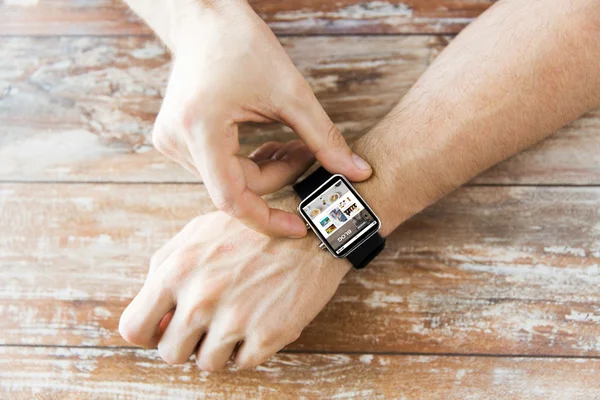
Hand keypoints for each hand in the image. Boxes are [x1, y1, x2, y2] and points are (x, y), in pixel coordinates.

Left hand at [118, 196, 351, 370]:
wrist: (311, 229)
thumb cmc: (251, 231)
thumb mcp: (198, 233)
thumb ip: (165, 269)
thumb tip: (155, 314)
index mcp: (177, 271)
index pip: (134, 328)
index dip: (148, 334)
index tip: (164, 331)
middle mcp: (201, 298)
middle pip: (170, 353)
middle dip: (186, 343)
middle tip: (207, 325)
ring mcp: (235, 319)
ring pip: (207, 363)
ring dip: (219, 347)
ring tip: (237, 319)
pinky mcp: (268, 334)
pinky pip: (243, 363)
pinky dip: (249, 348)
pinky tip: (259, 320)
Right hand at [151, 0, 371, 237]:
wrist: (205, 20)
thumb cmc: (241, 45)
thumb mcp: (290, 92)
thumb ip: (325, 138)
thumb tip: (357, 172)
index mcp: (200, 129)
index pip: (232, 199)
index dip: (268, 220)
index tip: (299, 227)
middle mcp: (177, 141)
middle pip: (236, 187)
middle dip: (278, 178)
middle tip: (308, 157)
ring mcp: (172, 142)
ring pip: (229, 179)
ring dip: (265, 170)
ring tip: (293, 145)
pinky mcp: (176, 140)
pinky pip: (218, 167)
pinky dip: (247, 163)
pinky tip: (268, 145)